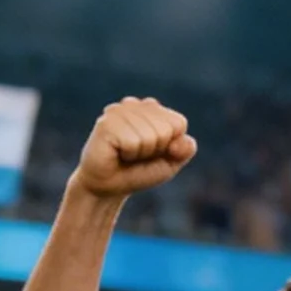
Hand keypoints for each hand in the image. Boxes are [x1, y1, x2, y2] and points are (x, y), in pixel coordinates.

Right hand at [70, 97, 196, 199]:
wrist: (109, 186)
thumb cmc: (139, 171)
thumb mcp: (170, 162)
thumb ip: (184, 149)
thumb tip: (184, 140)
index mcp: (152, 108)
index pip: (179, 123)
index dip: (170, 146)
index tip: (153, 152)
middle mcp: (134, 104)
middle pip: (166, 129)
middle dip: (156, 149)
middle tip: (137, 155)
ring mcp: (118, 111)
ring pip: (150, 136)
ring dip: (141, 153)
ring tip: (126, 154)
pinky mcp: (105, 123)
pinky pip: (133, 142)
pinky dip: (129, 154)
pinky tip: (116, 153)